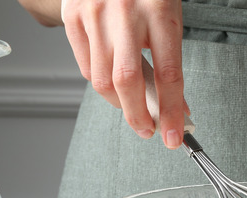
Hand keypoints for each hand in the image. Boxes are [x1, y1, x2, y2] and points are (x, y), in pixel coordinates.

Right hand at [61, 0, 186, 146]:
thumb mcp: (168, 15)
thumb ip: (169, 58)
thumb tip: (173, 106)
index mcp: (159, 10)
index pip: (168, 73)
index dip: (171, 111)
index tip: (174, 136)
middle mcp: (124, 11)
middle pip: (127, 81)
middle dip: (139, 117)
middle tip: (149, 131)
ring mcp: (93, 13)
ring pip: (102, 80)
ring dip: (120, 104)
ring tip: (133, 107)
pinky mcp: (72, 16)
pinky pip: (86, 67)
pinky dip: (101, 84)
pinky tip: (114, 82)